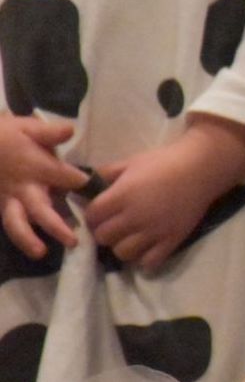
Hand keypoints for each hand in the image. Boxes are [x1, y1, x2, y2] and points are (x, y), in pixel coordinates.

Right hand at [0, 113, 89, 257]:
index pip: (65, 178)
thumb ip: (49, 132)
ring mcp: (11, 199)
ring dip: (28, 239)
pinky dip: (21, 237)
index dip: (82, 184)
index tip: (98, 191)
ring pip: (17, 222)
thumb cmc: (8, 134)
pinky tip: (33, 250)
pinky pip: (10, 223)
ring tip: (40, 253)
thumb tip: (70, 129)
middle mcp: (24, 187)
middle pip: (39, 209)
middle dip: (55, 226)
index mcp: (37, 167)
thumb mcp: (28, 127)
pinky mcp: (3, 206)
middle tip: (73, 241)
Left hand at [86, 115, 244, 271]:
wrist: (200, 169)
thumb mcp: (131, 162)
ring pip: (123, 253)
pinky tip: (147, 247)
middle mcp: (135, 216)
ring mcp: (154, 231)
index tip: (100, 212)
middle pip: (103, 237)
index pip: (92, 217)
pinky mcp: (172, 240)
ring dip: (122, 246)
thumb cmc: (164, 162)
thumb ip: (106, 174)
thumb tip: (87, 185)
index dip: (93, 215)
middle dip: (105, 231)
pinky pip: (149, 262)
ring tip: (130, 238)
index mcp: (121, 195)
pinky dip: (144, 258)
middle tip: (114, 225)